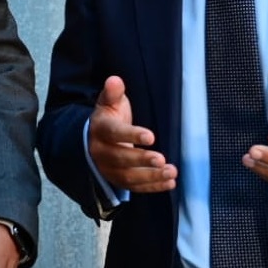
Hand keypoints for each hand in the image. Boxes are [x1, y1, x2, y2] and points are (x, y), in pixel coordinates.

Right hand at [88, 76, 176, 193]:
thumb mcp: (109, 102)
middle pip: (120, 158)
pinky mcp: (118, 180)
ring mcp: (108, 169)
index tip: (151, 137)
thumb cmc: (110, 117)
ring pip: (128, 177)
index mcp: (100, 130)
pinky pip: (135, 187)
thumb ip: (113, 92)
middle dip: (142, 160)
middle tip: (162, 160)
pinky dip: (153, 187)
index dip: (131, 135)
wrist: (96, 138)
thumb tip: (114, 80)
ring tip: (171, 172)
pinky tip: (170, 183)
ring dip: (151, 176)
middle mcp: (101, 152)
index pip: (114, 133)